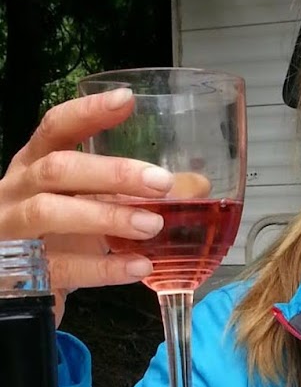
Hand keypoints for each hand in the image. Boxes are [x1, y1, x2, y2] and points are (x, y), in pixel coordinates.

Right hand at [0, 89, 174, 323]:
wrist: (16, 287)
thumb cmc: (56, 235)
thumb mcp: (88, 205)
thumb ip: (133, 193)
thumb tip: (196, 185)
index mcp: (33, 165)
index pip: (55, 128)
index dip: (88, 113)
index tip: (127, 100)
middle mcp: (17, 191)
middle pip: (57, 168)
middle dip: (112, 173)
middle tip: (162, 183)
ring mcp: (13, 230)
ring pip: (50, 212)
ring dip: (107, 216)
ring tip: (153, 225)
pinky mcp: (21, 271)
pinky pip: (61, 267)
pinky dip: (104, 267)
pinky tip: (140, 266)